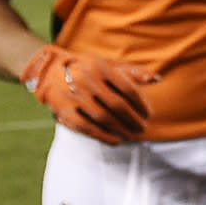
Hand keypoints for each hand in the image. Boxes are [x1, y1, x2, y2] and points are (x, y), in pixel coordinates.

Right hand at [21, 44, 154, 143]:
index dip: (140, 103)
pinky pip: (87, 127)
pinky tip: (117, 140)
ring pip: (103, 117)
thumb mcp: (106, 64)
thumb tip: (157, 79)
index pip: (127, 88)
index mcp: (99, 67)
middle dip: (133, 118)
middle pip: (117, 105)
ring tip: (134, 135)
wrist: (48, 70)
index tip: (148, 113)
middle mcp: (86, 81)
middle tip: (144, 127)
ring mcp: (75, 97)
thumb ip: (132, 72)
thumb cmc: (85, 67)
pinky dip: (104, 136)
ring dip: (122, 129)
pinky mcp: (65, 111)